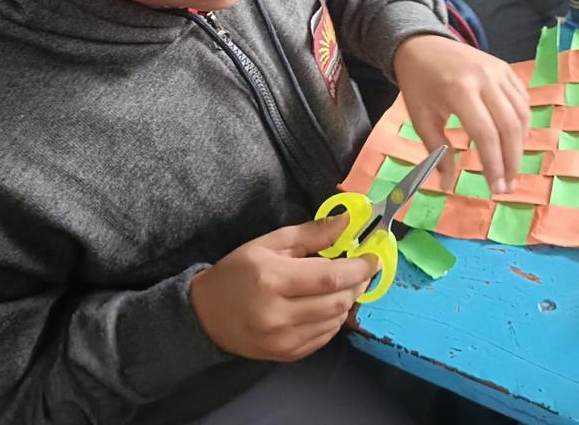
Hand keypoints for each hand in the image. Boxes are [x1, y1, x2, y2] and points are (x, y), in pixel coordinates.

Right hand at [189, 216, 377, 361]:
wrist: (205, 315)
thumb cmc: (238, 272)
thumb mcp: (269, 243)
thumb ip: (311, 234)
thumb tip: (348, 222)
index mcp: (273, 280)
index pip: (330, 277)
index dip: (359, 268)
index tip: (373, 258)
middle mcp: (278, 314)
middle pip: (337, 301)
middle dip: (357, 284)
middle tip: (360, 270)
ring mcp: (283, 340)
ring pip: (335, 321)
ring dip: (346, 301)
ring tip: (340, 285)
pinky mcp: (287, 355)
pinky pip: (325, 337)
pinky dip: (333, 319)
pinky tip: (325, 305)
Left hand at [394, 35, 528, 193]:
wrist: (421, 44)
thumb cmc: (419, 84)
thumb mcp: (421, 118)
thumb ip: (437, 151)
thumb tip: (446, 185)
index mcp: (460, 90)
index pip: (485, 134)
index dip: (493, 164)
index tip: (495, 188)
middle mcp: (485, 78)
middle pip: (509, 126)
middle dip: (511, 161)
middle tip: (507, 186)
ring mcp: (499, 71)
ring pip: (521, 114)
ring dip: (520, 145)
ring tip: (510, 169)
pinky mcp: (505, 68)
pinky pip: (522, 100)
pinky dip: (522, 124)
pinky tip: (514, 142)